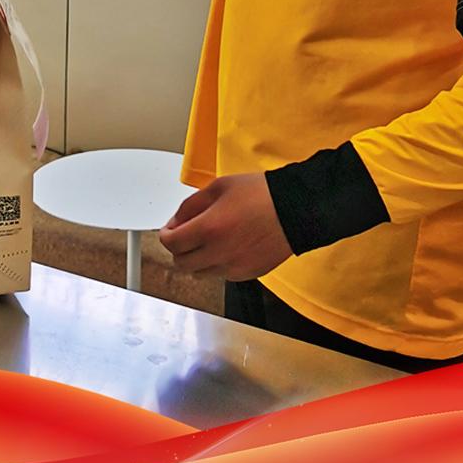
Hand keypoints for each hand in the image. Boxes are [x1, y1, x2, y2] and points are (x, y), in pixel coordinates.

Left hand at [159, 173, 292, 280]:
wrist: (296, 210)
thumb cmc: (262, 194)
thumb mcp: (219, 187)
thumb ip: (192, 205)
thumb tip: (176, 221)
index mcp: (209, 228)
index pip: (171, 243)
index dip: (166, 235)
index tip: (170, 230)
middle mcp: (218, 252)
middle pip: (181, 263)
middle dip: (179, 249)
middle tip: (186, 236)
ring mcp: (233, 267)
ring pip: (200, 273)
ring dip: (197, 259)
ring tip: (210, 241)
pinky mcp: (247, 274)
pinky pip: (221, 275)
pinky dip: (218, 265)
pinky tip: (228, 247)